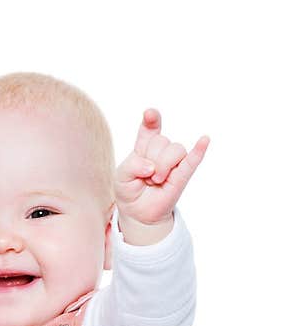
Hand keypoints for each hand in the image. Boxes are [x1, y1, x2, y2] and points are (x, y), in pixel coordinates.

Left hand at [115, 108, 208, 242]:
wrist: (138, 212)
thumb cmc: (129, 190)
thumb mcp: (121, 176)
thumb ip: (132, 165)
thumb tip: (152, 167)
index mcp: (144, 147)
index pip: (150, 129)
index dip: (152, 120)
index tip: (150, 113)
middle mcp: (161, 151)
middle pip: (161, 140)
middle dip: (150, 158)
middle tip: (145, 176)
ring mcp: (173, 162)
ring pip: (175, 149)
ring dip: (162, 166)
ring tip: (155, 180)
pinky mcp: (183, 175)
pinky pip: (193, 160)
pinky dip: (199, 150)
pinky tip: (204, 140)